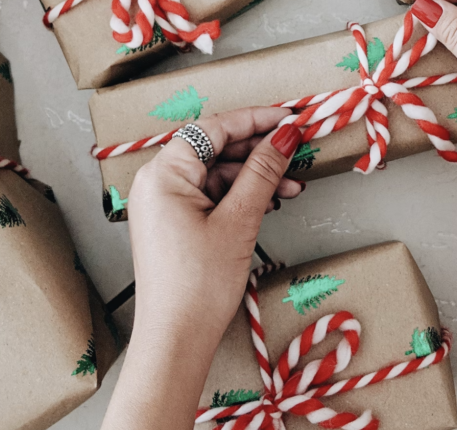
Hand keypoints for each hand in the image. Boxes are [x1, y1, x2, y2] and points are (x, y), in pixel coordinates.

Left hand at [126, 107, 302, 350]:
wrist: (177, 338)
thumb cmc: (198, 284)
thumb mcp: (239, 220)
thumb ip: (263, 172)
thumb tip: (285, 135)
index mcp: (163, 173)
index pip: (214, 128)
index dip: (256, 119)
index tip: (291, 118)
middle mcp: (158, 182)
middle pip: (216, 149)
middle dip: (260, 151)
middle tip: (298, 150)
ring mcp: (165, 203)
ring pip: (218, 174)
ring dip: (256, 177)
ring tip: (293, 187)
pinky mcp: (175, 223)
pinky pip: (212, 195)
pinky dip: (242, 196)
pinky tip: (271, 202)